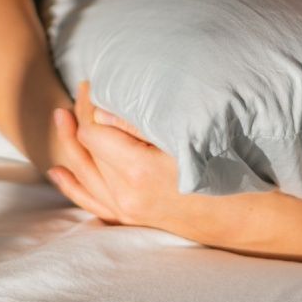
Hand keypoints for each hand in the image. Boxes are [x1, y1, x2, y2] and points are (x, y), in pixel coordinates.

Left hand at [45, 81, 219, 238]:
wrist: (244, 218)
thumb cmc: (224, 170)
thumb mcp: (186, 139)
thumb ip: (140, 126)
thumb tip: (101, 111)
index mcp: (138, 171)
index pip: (94, 133)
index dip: (88, 105)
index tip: (91, 83)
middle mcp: (126, 194)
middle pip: (88, 150)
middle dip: (81, 118)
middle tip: (83, 90)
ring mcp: (128, 210)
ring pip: (85, 174)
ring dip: (70, 145)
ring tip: (59, 117)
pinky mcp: (133, 219)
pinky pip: (92, 202)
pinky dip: (73, 186)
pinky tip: (57, 172)